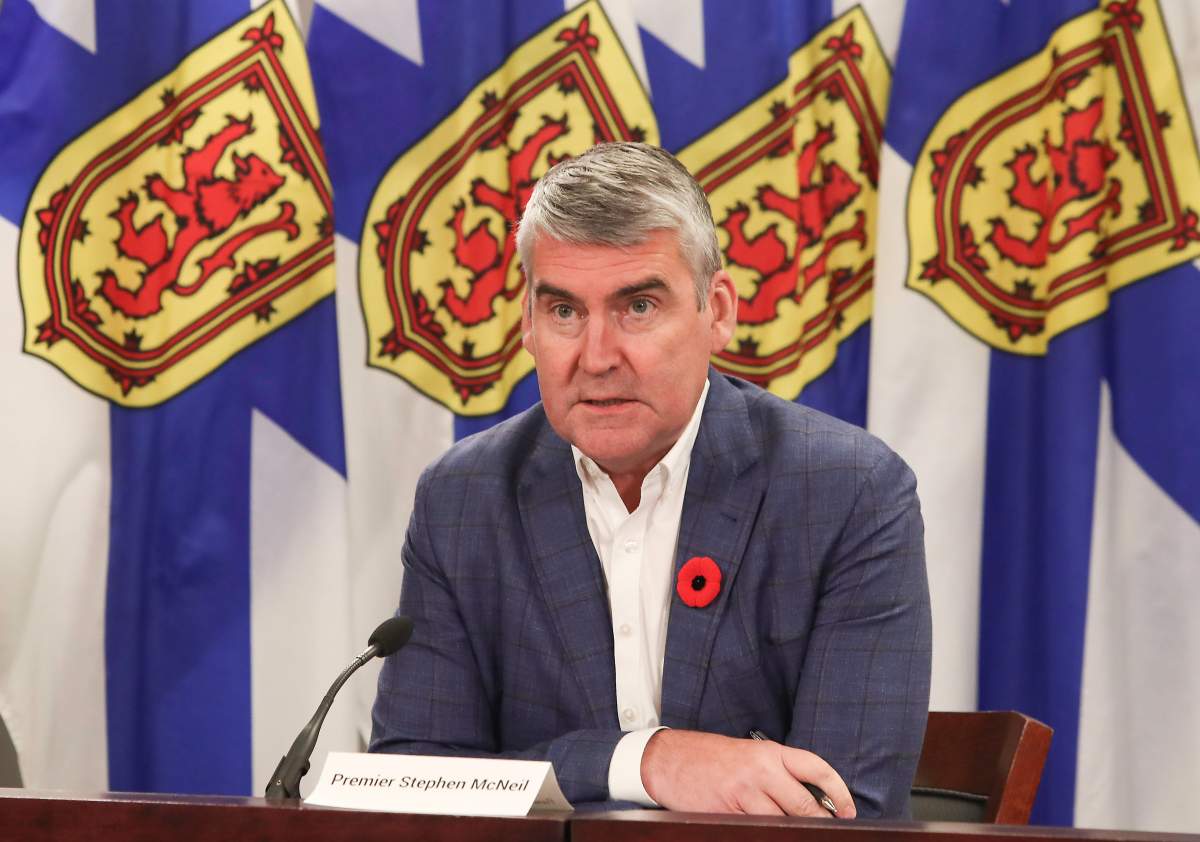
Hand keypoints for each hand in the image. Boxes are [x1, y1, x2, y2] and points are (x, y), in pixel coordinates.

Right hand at [640, 729, 855, 817]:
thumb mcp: (750, 753)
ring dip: (792, 830)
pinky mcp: (728, 813)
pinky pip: (757, 829)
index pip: (817, 768)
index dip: (839, 792)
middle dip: (820, 822)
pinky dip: (765, 832)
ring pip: (783, 823)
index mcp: (770, 751)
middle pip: (805, 805)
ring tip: (798, 832)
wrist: (668, 759)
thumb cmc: (711, 757)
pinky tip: (767, 831)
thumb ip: (779, 772)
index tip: (848, 810)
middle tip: (827, 829)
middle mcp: (761, 770)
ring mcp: (744, 794)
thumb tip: (813, 800)